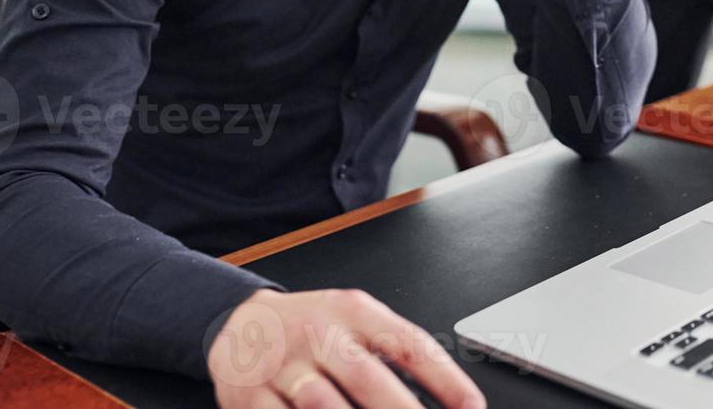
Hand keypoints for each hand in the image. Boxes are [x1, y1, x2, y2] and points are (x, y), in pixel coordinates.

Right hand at [206, 288, 483, 408]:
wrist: (240, 322)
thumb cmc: (310, 326)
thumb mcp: (354, 320)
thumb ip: (393, 351)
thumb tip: (445, 395)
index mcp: (355, 312)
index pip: (409, 344)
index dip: (446, 379)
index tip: (472, 408)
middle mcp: (320, 335)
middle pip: (369, 378)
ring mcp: (284, 367)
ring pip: (324, 406)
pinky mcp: (251, 397)